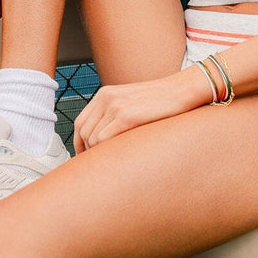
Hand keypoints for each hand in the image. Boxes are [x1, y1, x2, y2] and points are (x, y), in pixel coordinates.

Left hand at [73, 70, 206, 151]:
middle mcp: (106, 98)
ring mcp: (115, 106)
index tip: (84, 157)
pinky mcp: (127, 116)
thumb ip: (113, 114)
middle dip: (87, 152)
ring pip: (92, 139)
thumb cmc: (159, 100)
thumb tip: (100, 140)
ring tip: (108, 163)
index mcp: (104, 93)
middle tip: (97, 166)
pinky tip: (115, 157)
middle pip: (83, 132)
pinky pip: (103, 139)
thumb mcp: (129, 101)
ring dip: (97, 154)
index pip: (80, 122)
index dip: (79, 143)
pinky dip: (105, 151)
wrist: (179, 91)